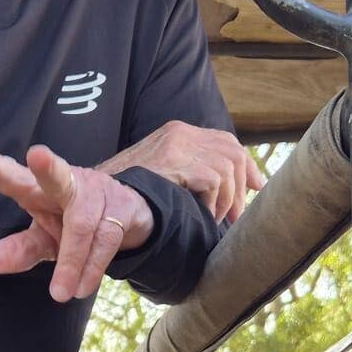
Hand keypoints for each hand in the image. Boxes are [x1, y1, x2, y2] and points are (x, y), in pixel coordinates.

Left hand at [0, 138, 152, 302]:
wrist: (128, 216)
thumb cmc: (72, 224)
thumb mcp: (44, 239)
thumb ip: (20, 249)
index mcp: (38, 189)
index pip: (13, 176)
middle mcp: (67, 183)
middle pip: (56, 176)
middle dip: (47, 167)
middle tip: (37, 155)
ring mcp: (96, 193)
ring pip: (82, 224)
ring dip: (72, 260)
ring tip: (60, 294)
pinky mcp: (121, 208)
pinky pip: (105, 240)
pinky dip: (91, 267)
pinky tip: (81, 288)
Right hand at [103, 121, 263, 224]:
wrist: (94, 196)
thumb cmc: (125, 193)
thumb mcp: (159, 175)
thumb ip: (187, 174)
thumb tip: (224, 188)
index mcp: (177, 132)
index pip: (224, 141)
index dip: (245, 166)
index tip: (257, 187)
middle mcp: (180, 132)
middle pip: (233, 152)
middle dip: (242, 186)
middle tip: (237, 216)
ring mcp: (177, 144)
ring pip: (227, 168)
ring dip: (227, 200)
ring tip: (215, 220)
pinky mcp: (174, 160)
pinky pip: (213, 180)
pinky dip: (214, 203)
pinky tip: (203, 216)